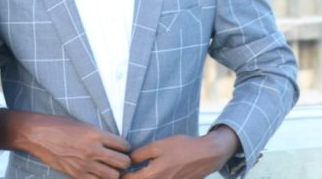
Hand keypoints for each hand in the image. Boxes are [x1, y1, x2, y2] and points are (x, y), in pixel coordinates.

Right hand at [0, 110, 130, 177]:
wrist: (37, 134)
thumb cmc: (58, 125)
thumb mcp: (81, 123)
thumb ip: (97, 134)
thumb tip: (112, 142)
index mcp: (95, 134)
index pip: (123, 145)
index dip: (125, 147)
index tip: (121, 147)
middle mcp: (93, 150)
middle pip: (123, 162)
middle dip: (124, 161)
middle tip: (119, 159)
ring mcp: (85, 164)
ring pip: (113, 175)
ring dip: (114, 172)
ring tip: (109, 168)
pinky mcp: (76, 174)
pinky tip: (96, 174)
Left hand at [123, 126, 240, 178]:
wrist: (207, 155)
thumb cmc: (183, 147)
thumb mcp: (158, 146)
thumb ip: (140, 154)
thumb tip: (127, 161)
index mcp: (153, 175)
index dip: (119, 176)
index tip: (113, 171)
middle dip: (128, 178)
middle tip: (120, 173)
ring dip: (140, 178)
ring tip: (136, 171)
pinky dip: (151, 178)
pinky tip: (148, 173)